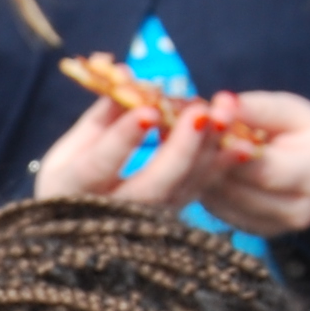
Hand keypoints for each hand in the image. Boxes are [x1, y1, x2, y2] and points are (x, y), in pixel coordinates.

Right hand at [33, 91, 232, 211]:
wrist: (78, 236)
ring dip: (207, 156)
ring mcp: (143, 223)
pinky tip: (239, 144)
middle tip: (201, 113)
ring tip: (225, 119)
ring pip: (181, 192)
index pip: (97, 166)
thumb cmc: (70, 177)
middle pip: (150, 188)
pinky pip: (196, 194)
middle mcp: (108, 214)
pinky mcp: (169, 223)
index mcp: (70, 189)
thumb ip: (102, 113)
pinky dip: (217, 167)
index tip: (149, 111)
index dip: (123, 139)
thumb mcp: (72, 146)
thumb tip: (127, 75)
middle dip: (179, 150)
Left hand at [198, 90, 309, 236]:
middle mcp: (300, 210)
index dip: (228, 149)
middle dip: (208, 160)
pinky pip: (220, 210)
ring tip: (188, 146)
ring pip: (223, 202)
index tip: (202, 124)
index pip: (262, 169)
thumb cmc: (304, 131)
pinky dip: (205, 187)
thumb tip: (219, 105)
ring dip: (201, 174)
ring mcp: (278, 227)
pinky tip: (197, 166)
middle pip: (238, 189)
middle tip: (183, 133)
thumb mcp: (288, 110)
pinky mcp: (257, 231)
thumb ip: (255, 108)